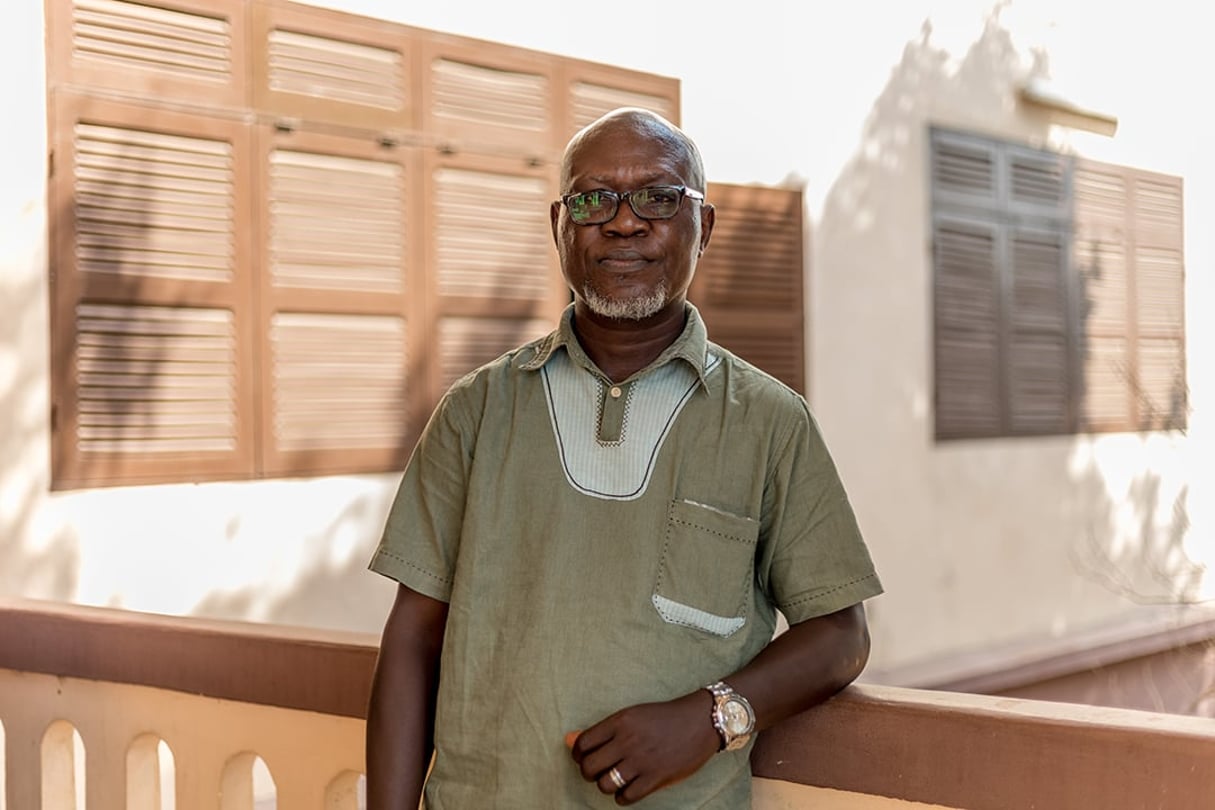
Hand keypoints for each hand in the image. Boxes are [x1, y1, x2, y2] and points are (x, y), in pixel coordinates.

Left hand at [567, 690, 720, 804]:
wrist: (700, 721)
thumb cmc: (663, 718)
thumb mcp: (631, 716)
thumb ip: (600, 730)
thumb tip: (567, 740)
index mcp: (620, 721)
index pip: (582, 744)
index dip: (579, 755)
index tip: (586, 757)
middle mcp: (627, 740)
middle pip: (589, 768)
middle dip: (590, 772)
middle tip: (600, 770)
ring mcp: (642, 760)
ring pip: (604, 785)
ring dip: (606, 785)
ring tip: (615, 778)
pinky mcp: (656, 777)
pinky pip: (625, 797)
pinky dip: (622, 797)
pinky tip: (629, 787)